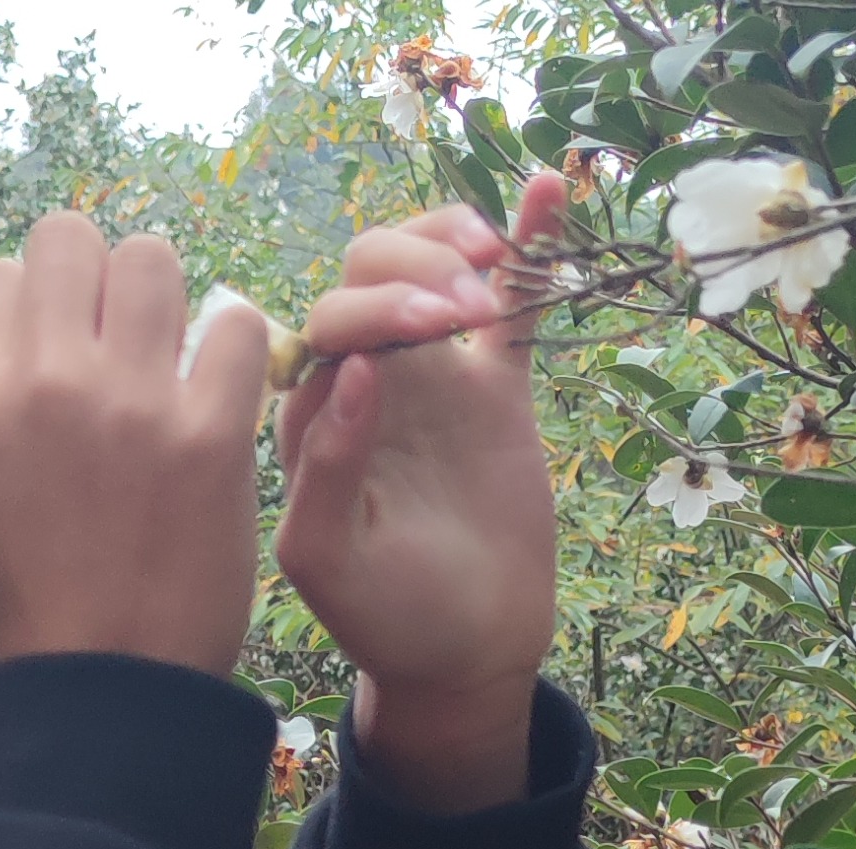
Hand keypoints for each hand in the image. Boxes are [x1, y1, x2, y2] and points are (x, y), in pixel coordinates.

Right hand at [0, 214, 270, 677]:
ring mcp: (132, 404)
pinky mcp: (211, 434)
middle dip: (94, 277)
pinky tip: (218, 391)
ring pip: (153, 258)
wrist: (107, 692)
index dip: (33, 305)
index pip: (2, 275)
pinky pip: (237, 326)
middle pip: (73, 239)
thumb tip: (18, 320)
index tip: (54, 349)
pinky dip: (232, 348)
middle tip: (114, 336)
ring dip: (162, 296)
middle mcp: (46, 383)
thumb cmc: (39, 601)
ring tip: (166, 354)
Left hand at [275, 175, 569, 813]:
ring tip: (490, 263)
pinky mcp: (495, 389)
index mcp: (311, 417)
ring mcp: (431, 378)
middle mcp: (364, 383)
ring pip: (426, 269)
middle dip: (412, 272)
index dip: (371, 309)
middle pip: (367, 275)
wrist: (464, 651)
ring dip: (452, 245)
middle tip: (461, 313)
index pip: (326, 326)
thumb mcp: (330, 563)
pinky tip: (545, 190)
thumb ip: (321, 472)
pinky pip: (510, 305)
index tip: (428, 332)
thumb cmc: (385, 618)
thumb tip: (351, 372)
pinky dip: (527, 247)